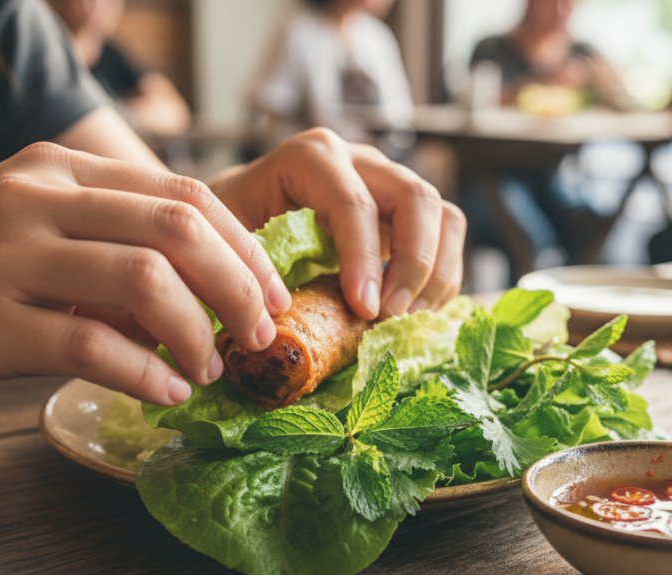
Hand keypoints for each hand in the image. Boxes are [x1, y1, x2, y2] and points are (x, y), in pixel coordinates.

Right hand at [0, 142, 292, 408]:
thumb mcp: (28, 225)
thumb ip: (105, 240)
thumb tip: (201, 293)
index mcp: (58, 169)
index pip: (183, 194)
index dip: (244, 247)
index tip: (272, 294)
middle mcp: (38, 198)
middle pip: (179, 228)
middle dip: (239, 287)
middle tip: (261, 335)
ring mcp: (8, 257)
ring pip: (145, 281)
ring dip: (197, 334)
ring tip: (209, 370)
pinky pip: (91, 344)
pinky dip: (144, 372)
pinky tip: (164, 392)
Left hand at [208, 128, 465, 319]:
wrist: (231, 218)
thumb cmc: (224, 233)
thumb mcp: (224, 243)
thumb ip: (252, 269)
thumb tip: (282, 319)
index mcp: (310, 158)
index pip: (353, 202)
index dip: (365, 259)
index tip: (365, 311)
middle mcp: (357, 161)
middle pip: (415, 198)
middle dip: (413, 263)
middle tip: (389, 317)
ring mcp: (388, 183)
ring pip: (443, 215)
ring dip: (436, 273)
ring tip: (403, 318)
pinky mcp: (406, 213)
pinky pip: (447, 236)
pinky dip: (441, 278)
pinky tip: (411, 311)